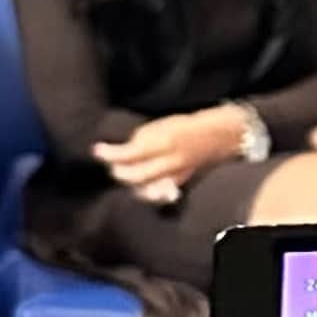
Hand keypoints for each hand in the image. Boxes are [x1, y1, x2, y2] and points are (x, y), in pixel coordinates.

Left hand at [99, 105, 241, 205]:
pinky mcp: (179, 182)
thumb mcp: (163, 124)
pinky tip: (140, 187)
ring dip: (129, 183)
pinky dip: (146, 191)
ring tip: (122, 173)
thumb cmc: (188, 125)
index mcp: (162, 142)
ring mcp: (174, 175)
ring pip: (144, 188)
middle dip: (117, 171)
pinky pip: (158, 192)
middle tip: (110, 163)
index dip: (109, 154)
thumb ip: (143, 138)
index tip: (96, 150)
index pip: (128, 154)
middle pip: (133, 176)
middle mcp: (168, 162)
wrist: (219, 136)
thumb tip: (123, 151)